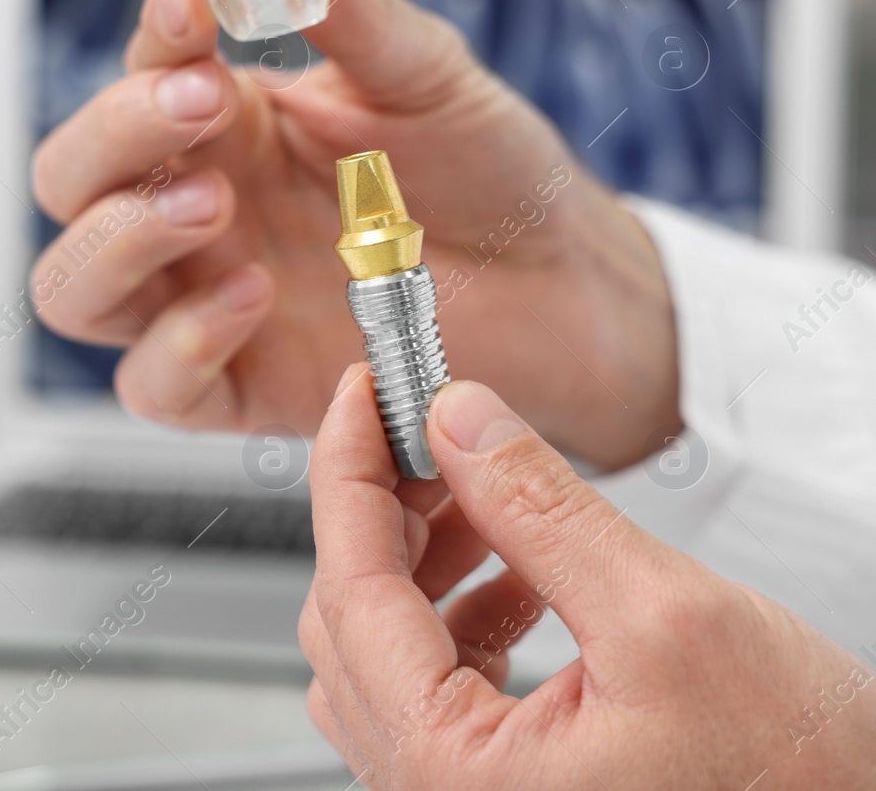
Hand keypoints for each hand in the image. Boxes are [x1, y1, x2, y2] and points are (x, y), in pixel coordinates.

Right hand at [29, 0, 677, 467]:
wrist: (562, 284)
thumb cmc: (485, 172)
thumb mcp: (423, 74)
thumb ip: (348, 13)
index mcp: (224, 124)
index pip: (136, 71)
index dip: (150, 33)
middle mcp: (193, 210)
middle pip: (68, 181)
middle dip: (113, 135)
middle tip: (200, 104)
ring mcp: (201, 302)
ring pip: (73, 287)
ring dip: (119, 238)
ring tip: (213, 203)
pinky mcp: (236, 388)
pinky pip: (151, 387)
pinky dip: (179, 345)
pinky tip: (251, 298)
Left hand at [300, 370, 875, 788]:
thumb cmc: (794, 790)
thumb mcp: (667, 618)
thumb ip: (540, 508)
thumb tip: (457, 421)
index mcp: (447, 771)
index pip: (348, 587)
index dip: (347, 470)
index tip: (361, 391)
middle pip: (354, 618)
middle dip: (388, 508)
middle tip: (431, 429)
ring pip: (391, 649)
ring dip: (428, 559)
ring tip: (488, 496)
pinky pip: (441, 688)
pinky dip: (464, 614)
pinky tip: (524, 575)